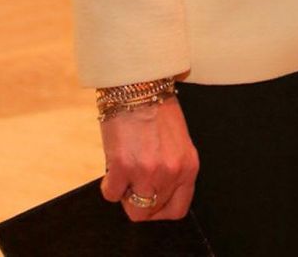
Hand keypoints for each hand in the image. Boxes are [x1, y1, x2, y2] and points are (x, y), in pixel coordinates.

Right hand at [100, 97, 198, 220]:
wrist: (138, 86)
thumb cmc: (157, 110)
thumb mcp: (177, 141)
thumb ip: (172, 168)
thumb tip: (158, 193)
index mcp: (188, 166)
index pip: (178, 209)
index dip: (161, 210)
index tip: (151, 201)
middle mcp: (171, 172)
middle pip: (152, 211)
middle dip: (140, 199)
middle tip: (134, 180)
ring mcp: (147, 172)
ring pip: (133, 209)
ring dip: (126, 193)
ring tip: (125, 172)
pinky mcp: (123, 167)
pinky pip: (112, 194)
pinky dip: (109, 185)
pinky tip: (113, 167)